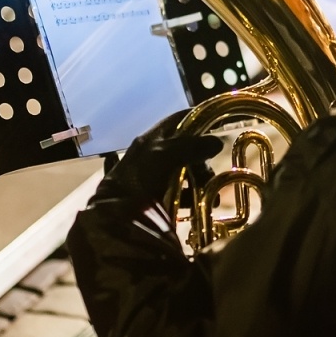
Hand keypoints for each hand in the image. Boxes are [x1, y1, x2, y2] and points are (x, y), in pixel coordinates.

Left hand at [96, 112, 221, 210]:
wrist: (116, 218)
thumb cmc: (140, 180)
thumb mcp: (165, 156)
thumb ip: (191, 146)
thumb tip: (217, 142)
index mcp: (152, 139)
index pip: (179, 120)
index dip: (199, 118)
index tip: (219, 124)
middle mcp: (152, 154)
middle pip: (186, 149)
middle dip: (203, 161)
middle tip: (211, 177)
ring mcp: (153, 177)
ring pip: (185, 172)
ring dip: (201, 182)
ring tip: (210, 199)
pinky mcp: (155, 198)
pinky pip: (179, 193)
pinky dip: (192, 197)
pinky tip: (199, 205)